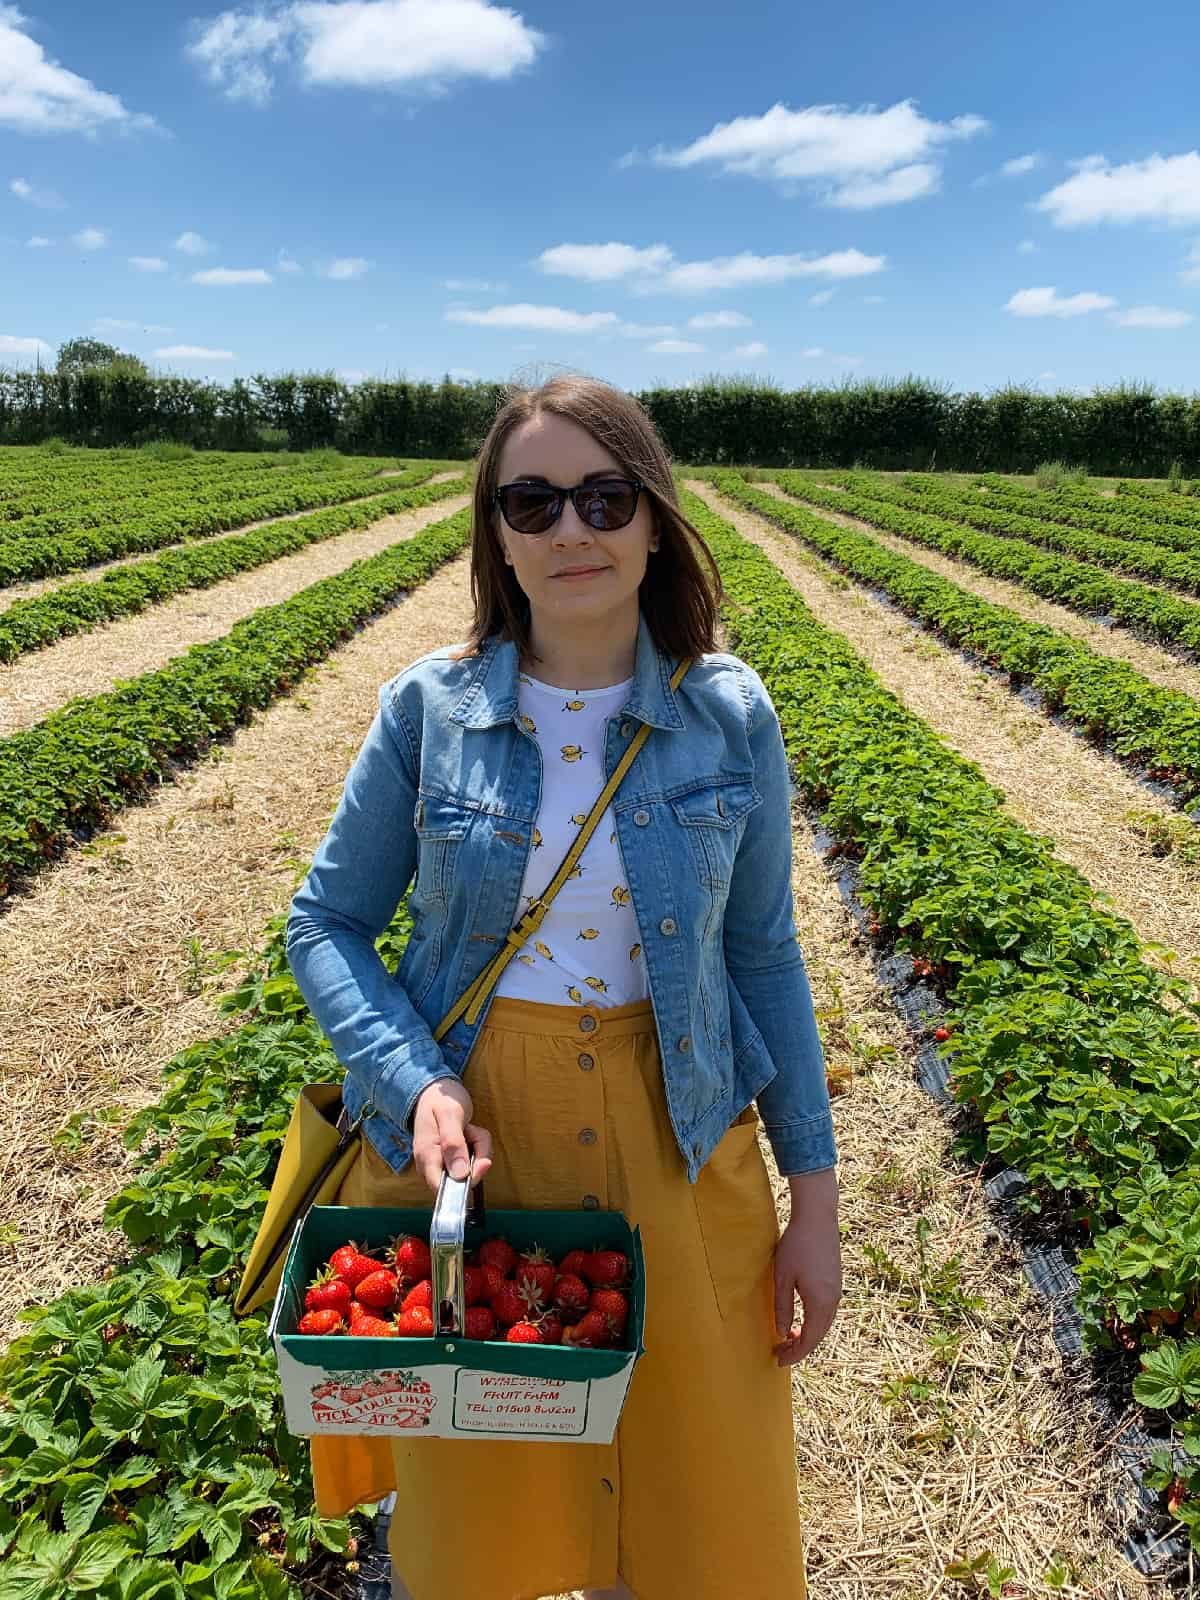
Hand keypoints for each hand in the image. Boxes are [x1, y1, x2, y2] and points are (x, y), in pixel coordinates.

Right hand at [411, 1079, 492, 1195]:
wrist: (434, 1090)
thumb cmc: (439, 1099)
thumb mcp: (449, 1114)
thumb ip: (453, 1143)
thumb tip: (459, 1175)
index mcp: (426, 1156)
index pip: (442, 1189)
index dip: (464, 1184)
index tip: (482, 1164)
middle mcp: (432, 1165)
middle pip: (464, 1178)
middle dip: (477, 1155)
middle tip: (472, 1131)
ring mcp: (443, 1163)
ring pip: (472, 1168)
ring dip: (479, 1146)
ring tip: (469, 1128)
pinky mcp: (454, 1160)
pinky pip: (474, 1160)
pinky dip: (479, 1144)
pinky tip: (470, 1131)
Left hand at [773, 1170, 841, 1365]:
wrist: (817, 1216)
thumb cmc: (796, 1245)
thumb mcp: (783, 1277)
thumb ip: (783, 1307)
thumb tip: (783, 1332)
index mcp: (821, 1302)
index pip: (810, 1339)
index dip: (795, 1353)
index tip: (779, 1360)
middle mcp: (834, 1299)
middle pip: (819, 1334)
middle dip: (801, 1346)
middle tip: (780, 1352)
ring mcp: (837, 1289)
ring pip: (824, 1322)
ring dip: (808, 1333)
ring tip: (788, 1338)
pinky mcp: (835, 1280)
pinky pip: (826, 1310)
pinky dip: (813, 1320)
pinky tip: (801, 1317)